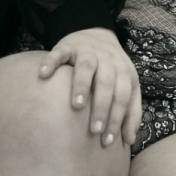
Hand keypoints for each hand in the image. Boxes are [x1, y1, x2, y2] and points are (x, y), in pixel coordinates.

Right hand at [38, 27, 141, 148]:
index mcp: (123, 70)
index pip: (123, 95)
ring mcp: (86, 51)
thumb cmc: (112, 69)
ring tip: (77, 106)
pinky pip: (59, 52)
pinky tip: (44, 75)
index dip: (117, 118)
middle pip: (107, 82)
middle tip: (95, 130)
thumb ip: (131, 111)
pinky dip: (51, 62)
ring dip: (81, 85)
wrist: (97, 34)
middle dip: (102, 107)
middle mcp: (107, 59)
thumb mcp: (127, 85)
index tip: (108, 142)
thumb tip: (130, 140)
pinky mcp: (67, 46)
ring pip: (86, 66)